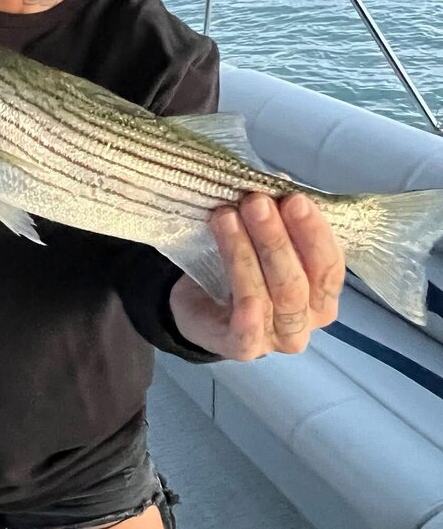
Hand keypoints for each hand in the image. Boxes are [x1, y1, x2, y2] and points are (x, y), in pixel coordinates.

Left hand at [169, 192, 345, 360]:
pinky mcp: (243, 348)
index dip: (313, 232)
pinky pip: (248, 333)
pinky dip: (248, 314)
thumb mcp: (262, 238)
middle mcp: (306, 319)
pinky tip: (243, 297)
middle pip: (297, 281)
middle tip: (255, 203)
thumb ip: (277, 213)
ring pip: (269, 297)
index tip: (293, 198)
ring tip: (226, 218)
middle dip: (275, 238)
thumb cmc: (242, 267)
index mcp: (322, 292)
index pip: (328, 264)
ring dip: (246, 254)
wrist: (199, 304)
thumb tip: (279, 179)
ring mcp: (277, 338)